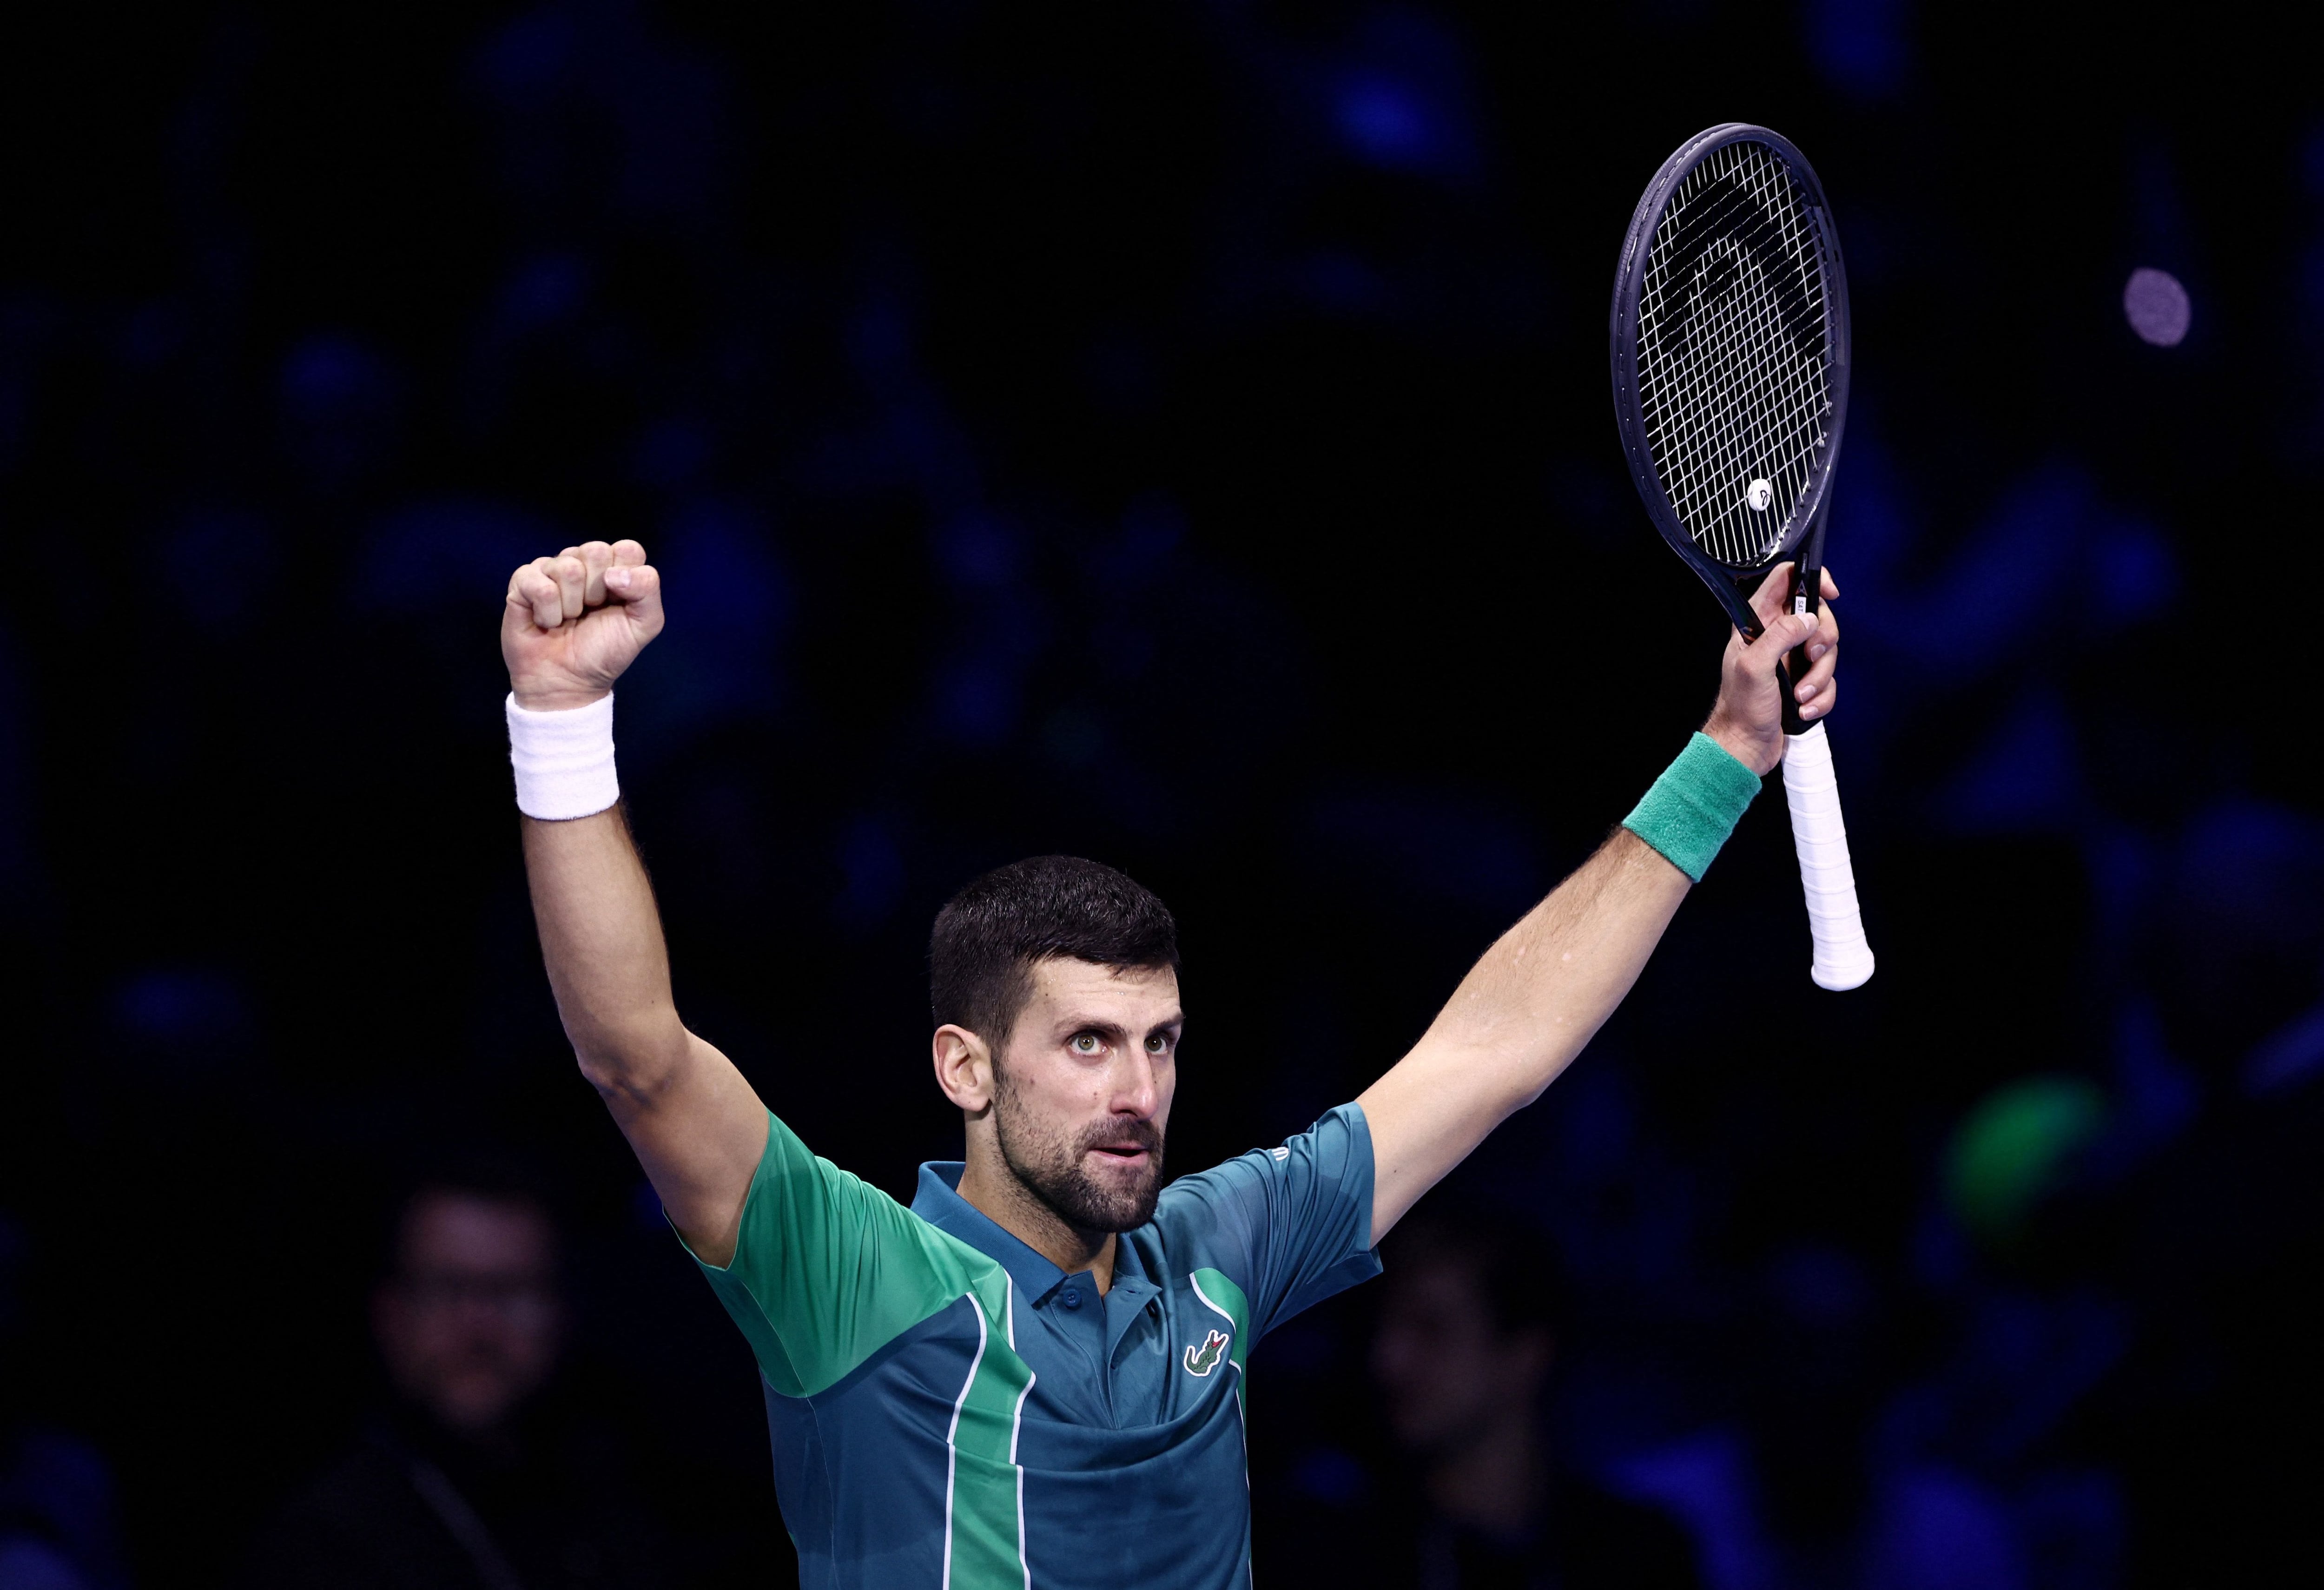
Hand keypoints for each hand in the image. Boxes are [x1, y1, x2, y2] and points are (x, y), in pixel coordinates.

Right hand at [502, 540, 664, 710]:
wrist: (569, 683)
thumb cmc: (605, 652)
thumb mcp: (644, 624)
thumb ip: (647, 589)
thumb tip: (613, 573)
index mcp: (614, 568)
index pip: (628, 549)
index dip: (626, 579)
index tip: (618, 604)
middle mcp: (582, 563)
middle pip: (596, 551)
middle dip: (597, 592)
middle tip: (590, 612)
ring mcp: (551, 569)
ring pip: (567, 568)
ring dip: (571, 605)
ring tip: (568, 619)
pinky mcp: (523, 581)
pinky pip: (540, 585)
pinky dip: (548, 613)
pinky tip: (547, 622)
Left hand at [1701, 562, 1839, 775]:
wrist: (1744, 747)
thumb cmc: (1740, 708)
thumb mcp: (1754, 665)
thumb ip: (1780, 635)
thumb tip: (1808, 618)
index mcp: (1758, 623)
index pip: (1786, 581)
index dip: (1811, 579)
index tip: (1829, 594)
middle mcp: (1776, 637)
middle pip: (1817, 617)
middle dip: (1823, 640)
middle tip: (1809, 658)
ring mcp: (1791, 660)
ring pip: (1826, 652)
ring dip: (1819, 677)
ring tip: (1800, 695)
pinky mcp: (1803, 682)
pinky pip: (1828, 680)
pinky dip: (1821, 697)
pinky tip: (1802, 709)